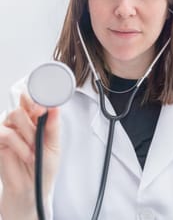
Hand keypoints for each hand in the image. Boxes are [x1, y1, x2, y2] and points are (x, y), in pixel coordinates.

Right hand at [0, 93, 59, 218]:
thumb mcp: (53, 145)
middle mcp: (23, 122)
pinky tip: (26, 155)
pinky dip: (18, 144)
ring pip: (15, 114)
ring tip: (34, 148)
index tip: (46, 103)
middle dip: (33, 107)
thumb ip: (53, 125)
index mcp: (37, 119)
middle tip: (39, 117)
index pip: (35, 99)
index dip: (39, 96)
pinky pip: (5, 133)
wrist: (32, 189)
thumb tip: (55, 107)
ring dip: (28, 131)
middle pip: (23, 101)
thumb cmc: (44, 167)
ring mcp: (10, 129)